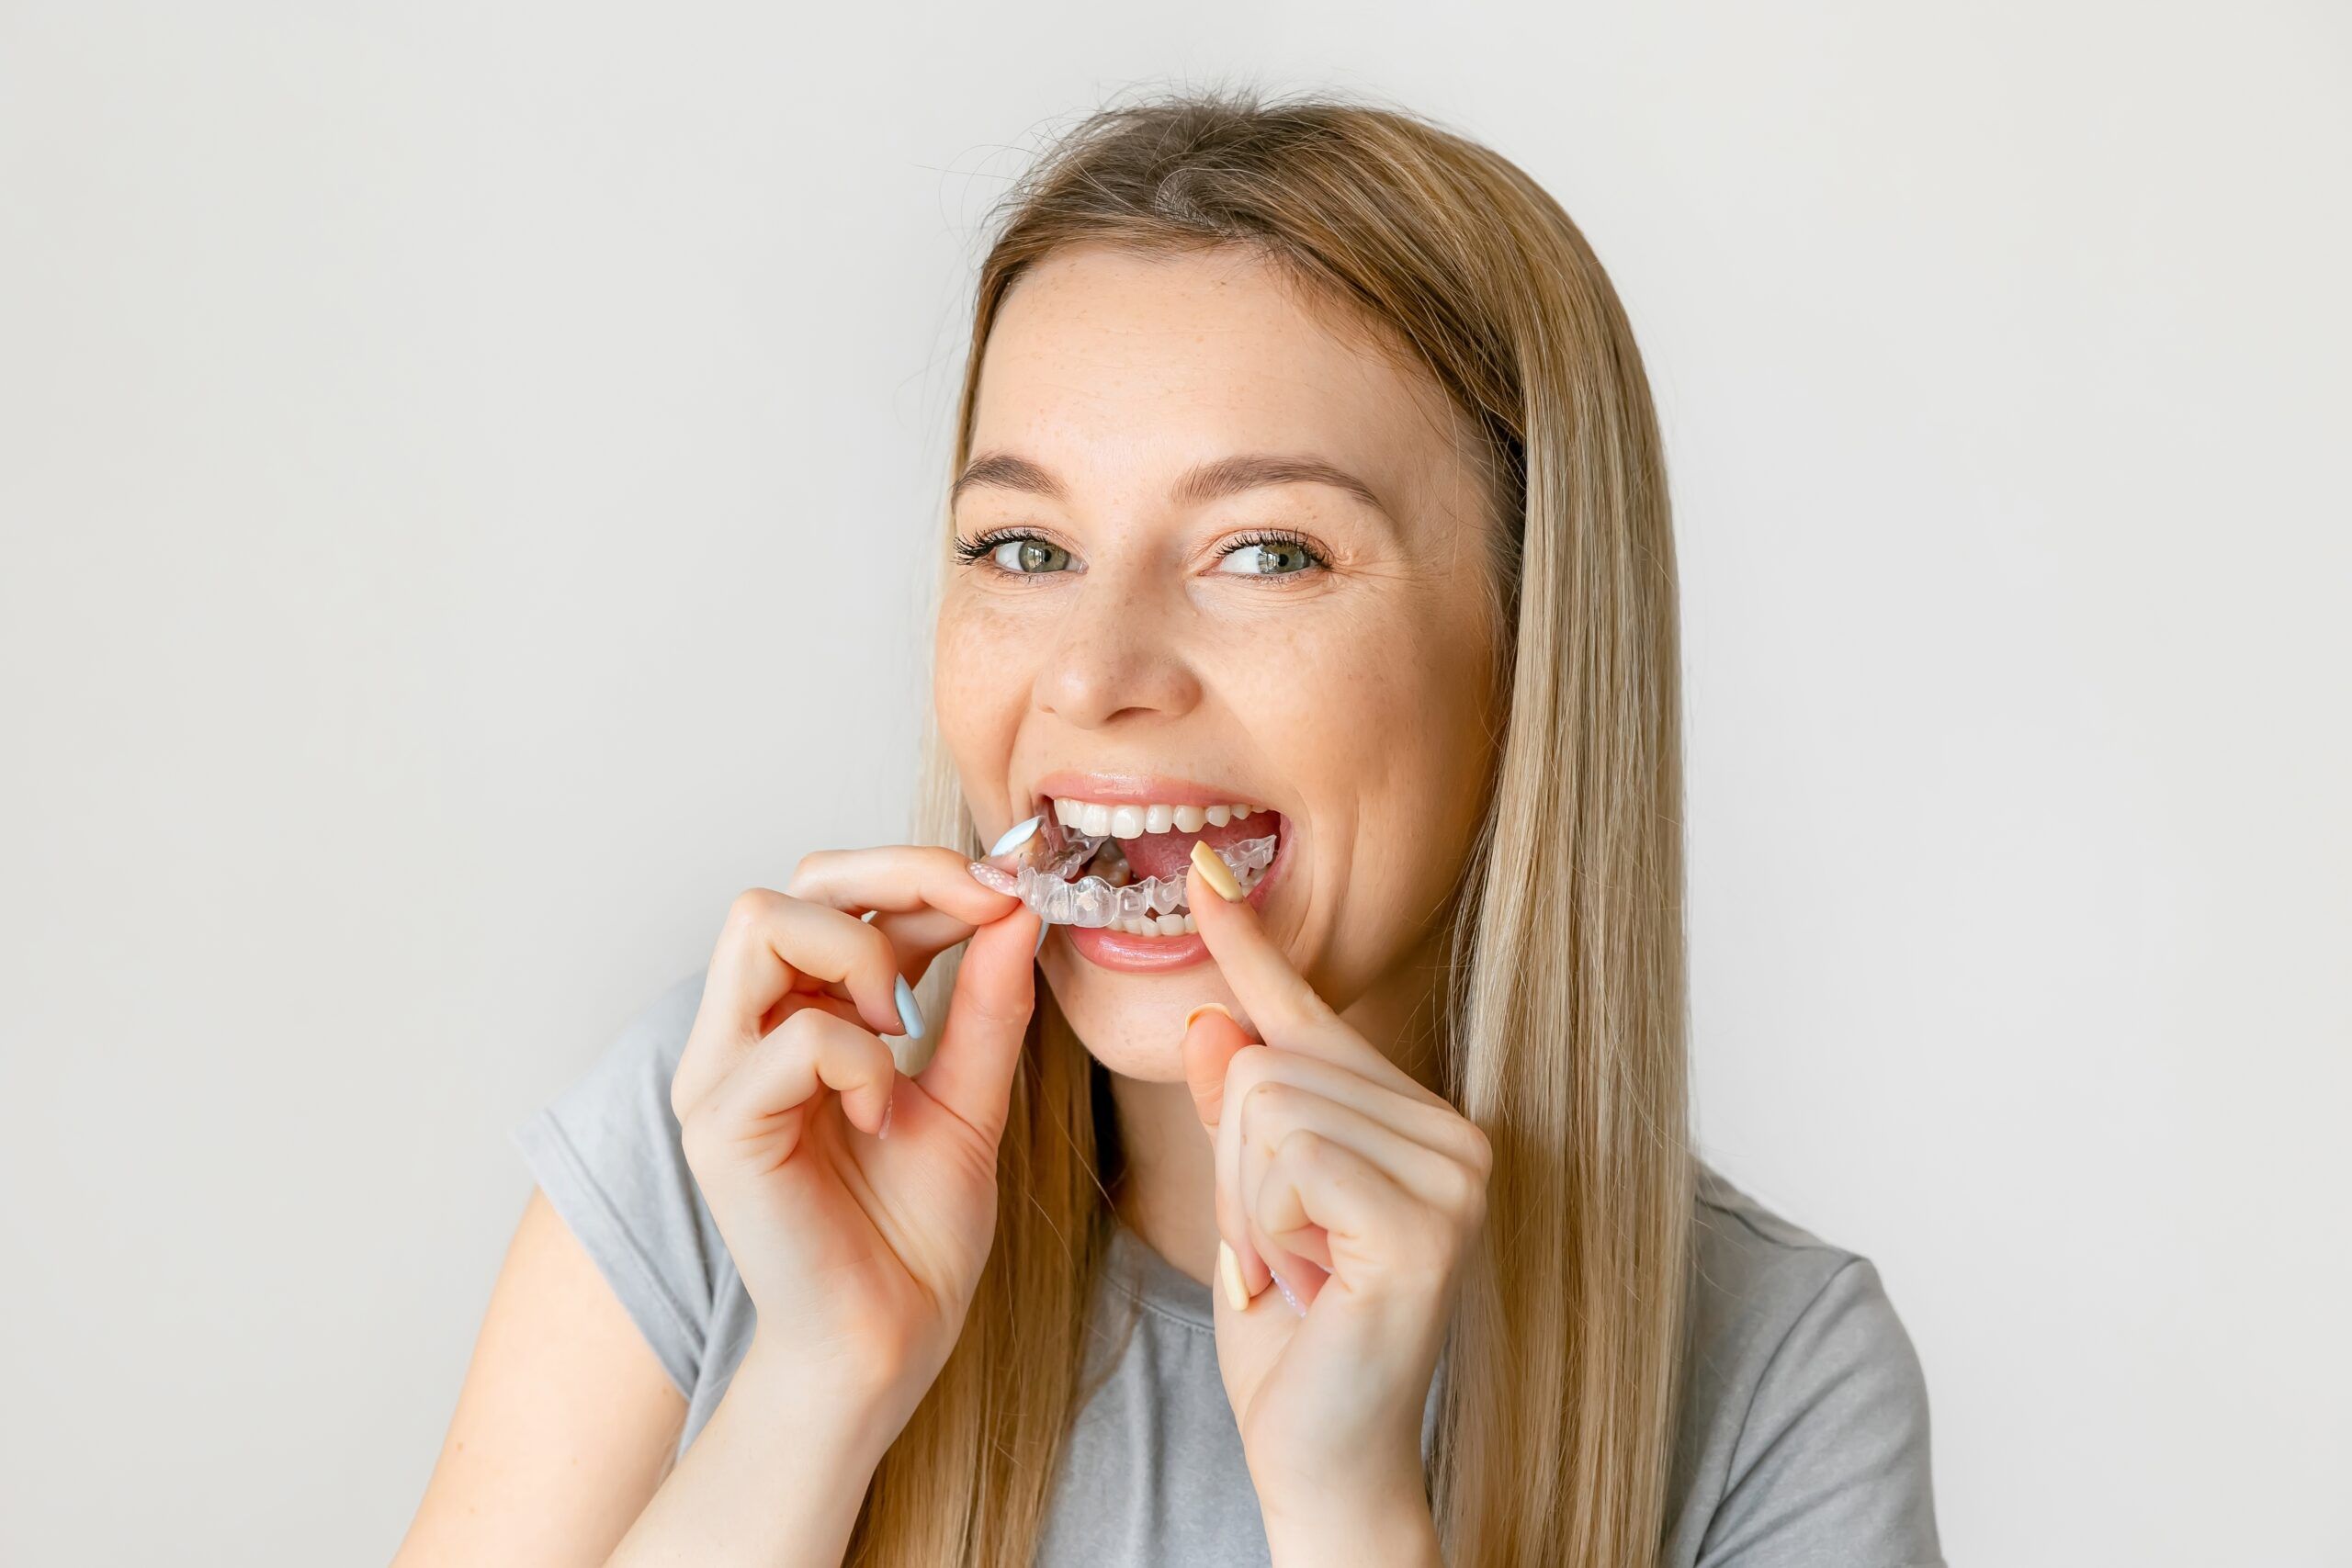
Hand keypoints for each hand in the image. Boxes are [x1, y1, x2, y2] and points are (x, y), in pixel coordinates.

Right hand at [669, 846, 1037, 1435]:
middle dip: (897, 877)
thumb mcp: (972, 1099)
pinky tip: (883, 1115)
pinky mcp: (719, 1125)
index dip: (920, 874)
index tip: (1005, 893)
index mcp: (794, 1019)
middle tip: (978, 915)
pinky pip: (794, 1035)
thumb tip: (1017, 907)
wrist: (889, 1345)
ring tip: (904, 1031)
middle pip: (786, 884)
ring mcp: (717, 1074)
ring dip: (862, 955)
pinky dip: (862, 1060)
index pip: (830, 892)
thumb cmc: (914, 1238)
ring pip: (761, 922)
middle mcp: (741, 1034)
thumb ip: (987, 1003)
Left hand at [1180, 857, 1490, 1545]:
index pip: (1311, 1017)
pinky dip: (1268, 1226)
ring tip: (1296, 1273)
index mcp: (1417, 1120)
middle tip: (1279, 1256)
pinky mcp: (1425, 1222)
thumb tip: (1214, 1018)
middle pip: (1269, 1059)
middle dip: (1237, 1168)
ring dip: (1250, 1205)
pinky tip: (1309, 1283)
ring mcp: (1453, 1175)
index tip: (1205, 872)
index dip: (1251, 947)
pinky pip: (1289, 1158)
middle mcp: (1457, 1133)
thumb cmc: (1290, 1339)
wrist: (1321, 1458)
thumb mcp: (1247, 1202)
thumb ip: (1239, 1112)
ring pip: (1269, 1104)